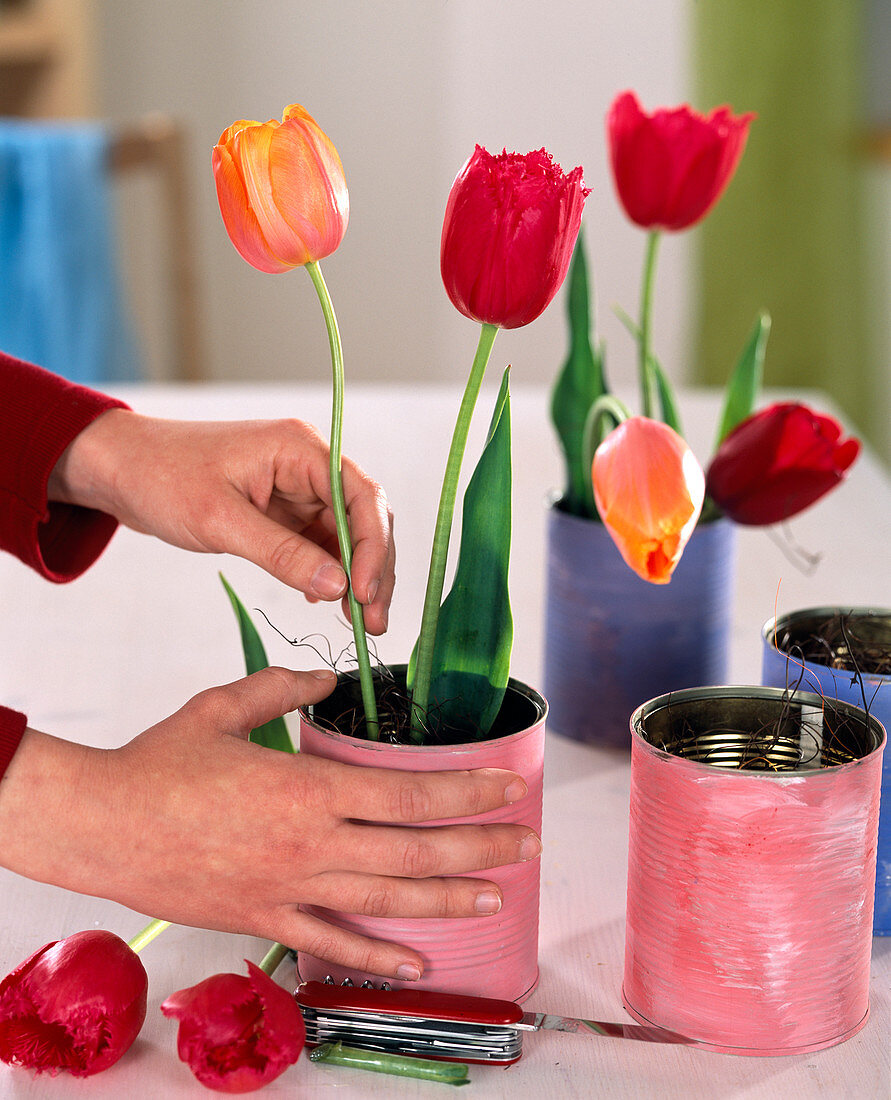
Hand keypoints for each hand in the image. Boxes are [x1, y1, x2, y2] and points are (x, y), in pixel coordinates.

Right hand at [0, 668, 539, 980]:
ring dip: (448, 900)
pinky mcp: (264, 920)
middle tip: (527, 844)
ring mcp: (291, 889)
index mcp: (308, 788)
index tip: (508, 786)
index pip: (410, 793)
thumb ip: (283, 686)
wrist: (100, 825)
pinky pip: (331, 943)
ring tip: (496, 896)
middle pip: (416, 850)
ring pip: (387, 901)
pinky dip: (377, 956)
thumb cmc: (160, 763)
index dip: (467, 792)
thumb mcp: (223, 705)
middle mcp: (311, 844)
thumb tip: (327, 677)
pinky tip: (417, 962)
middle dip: (481, 848)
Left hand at [47, 410, 393, 632]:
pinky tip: (323, 601)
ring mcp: (298, 488)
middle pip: (365, 519)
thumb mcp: (220, 520)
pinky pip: (320, 543)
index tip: (364, 595)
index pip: (363, 499)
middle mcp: (309, 464)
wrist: (119, 469)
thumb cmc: (161, 478)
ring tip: (358, 623)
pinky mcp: (285, 510)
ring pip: (348, 536)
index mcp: (301, 450)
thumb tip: (338, 587)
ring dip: (355, 578)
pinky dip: (328, 573)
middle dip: (373, 571)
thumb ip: (282, 554)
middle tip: (372, 622)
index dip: (372, 549)